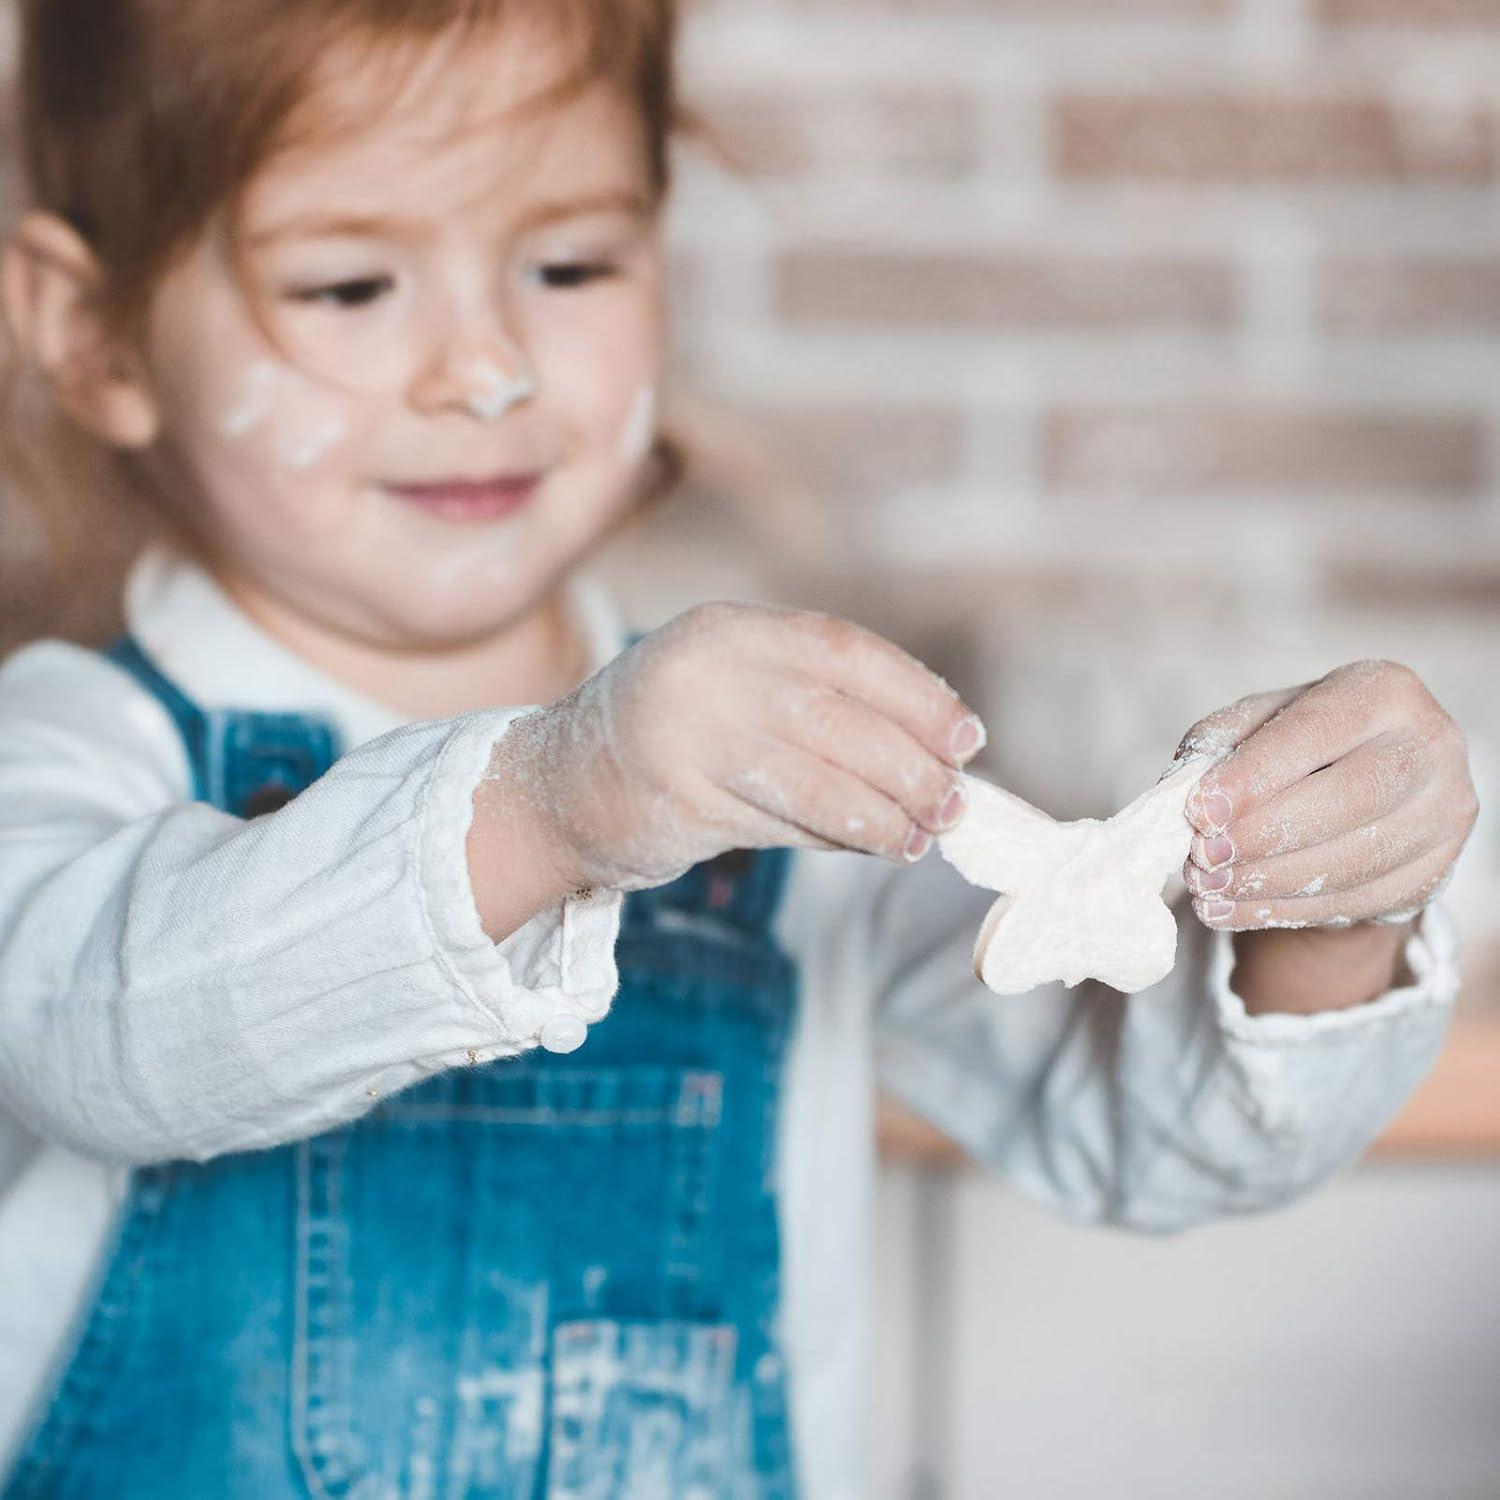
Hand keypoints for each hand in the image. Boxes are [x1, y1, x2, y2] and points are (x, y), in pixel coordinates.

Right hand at [470, 603, 985, 932]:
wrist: (561, 785)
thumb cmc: (676, 737)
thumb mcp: (739, 690)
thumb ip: (819, 708)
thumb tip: (933, 758)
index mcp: (732, 629)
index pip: (844, 651)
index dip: (916, 696)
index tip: (968, 739)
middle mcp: (706, 670)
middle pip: (839, 719)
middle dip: (909, 767)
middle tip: (954, 804)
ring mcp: (684, 735)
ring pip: (815, 780)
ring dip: (882, 816)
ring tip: (921, 837)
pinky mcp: (676, 801)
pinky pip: (780, 824)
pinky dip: (835, 839)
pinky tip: (869, 846)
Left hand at [1175, 660, 1477, 932]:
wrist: (1360, 794)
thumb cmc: (1296, 746)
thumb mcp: (1256, 724)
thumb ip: (1219, 744)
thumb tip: (1185, 793)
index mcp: (1384, 693)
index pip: (1316, 732)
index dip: (1255, 775)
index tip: (1200, 810)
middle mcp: (1431, 747)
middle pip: (1350, 799)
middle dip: (1265, 835)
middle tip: (1202, 856)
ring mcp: (1443, 814)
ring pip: (1355, 861)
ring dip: (1269, 882)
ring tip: (1207, 887)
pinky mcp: (1434, 872)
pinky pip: (1356, 903)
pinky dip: (1284, 912)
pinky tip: (1232, 909)